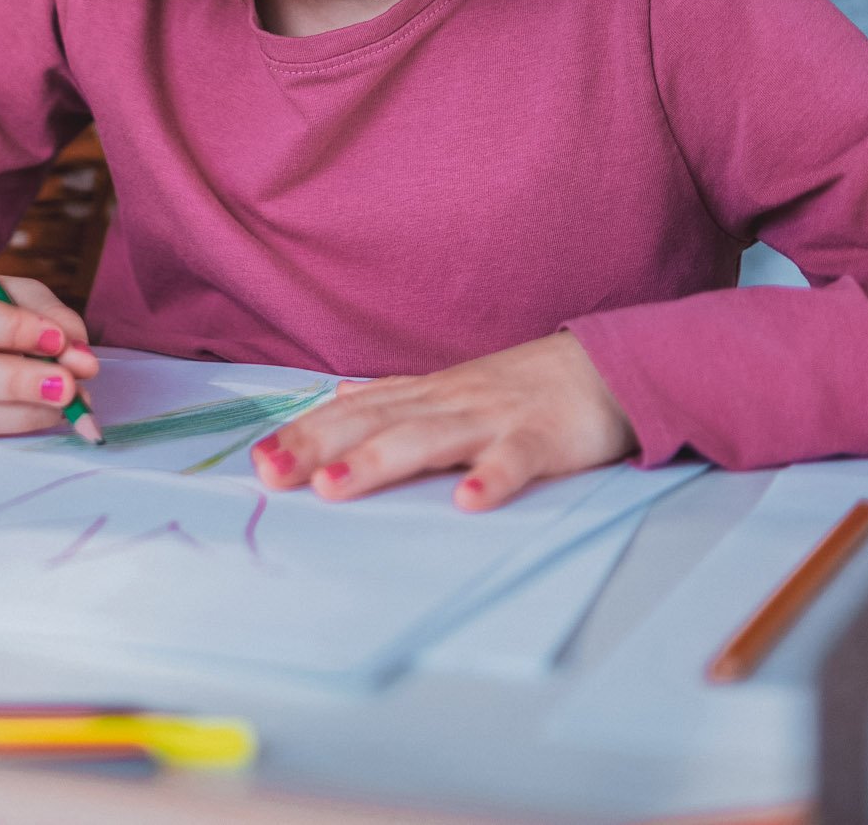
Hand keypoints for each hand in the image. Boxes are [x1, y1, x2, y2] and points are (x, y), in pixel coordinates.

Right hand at [0, 272, 99, 437]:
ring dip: (22, 414)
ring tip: (63, 404)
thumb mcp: (16, 296)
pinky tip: (43, 415)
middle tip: (67, 387)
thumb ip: (52, 318)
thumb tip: (83, 362)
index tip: (57, 340)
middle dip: (16, 382)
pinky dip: (14, 429)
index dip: (11, 331)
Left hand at [251, 332, 635, 510]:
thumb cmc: (523, 386)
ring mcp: (496, 418)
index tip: (259, 459)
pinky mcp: (545, 439)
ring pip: (430, 438)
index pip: (354, 412)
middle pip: (376, 423)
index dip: (306, 433)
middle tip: (272, 473)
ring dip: (380, 461)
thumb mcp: (452, 388)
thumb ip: (397, 397)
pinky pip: (515, 459)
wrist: (608, 365)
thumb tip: (339, 396)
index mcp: (426, 396)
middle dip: (320, 447)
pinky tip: (467, 502)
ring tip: (335, 488)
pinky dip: (492, 478)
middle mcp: (451, 402)